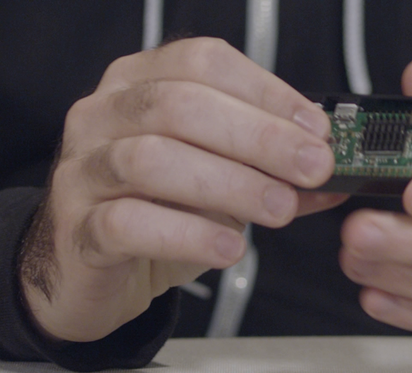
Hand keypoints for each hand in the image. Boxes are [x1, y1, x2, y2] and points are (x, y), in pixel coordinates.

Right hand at [19, 38, 345, 341]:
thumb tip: (335, 176)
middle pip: (180, 104)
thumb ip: (271, 174)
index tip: (317, 129)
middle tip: (312, 168)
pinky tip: (229, 247)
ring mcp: (83, 169)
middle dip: (259, 136)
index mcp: (140, 83)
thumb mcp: (220, 184)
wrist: (89, 271)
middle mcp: (104, 115)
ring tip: (279, 208)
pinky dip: (188, 234)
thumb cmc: (155, 214)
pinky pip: (127, 223)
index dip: (267, 92)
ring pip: (151, 159)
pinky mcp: (76, 228)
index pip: (203, 62)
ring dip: (230, 184)